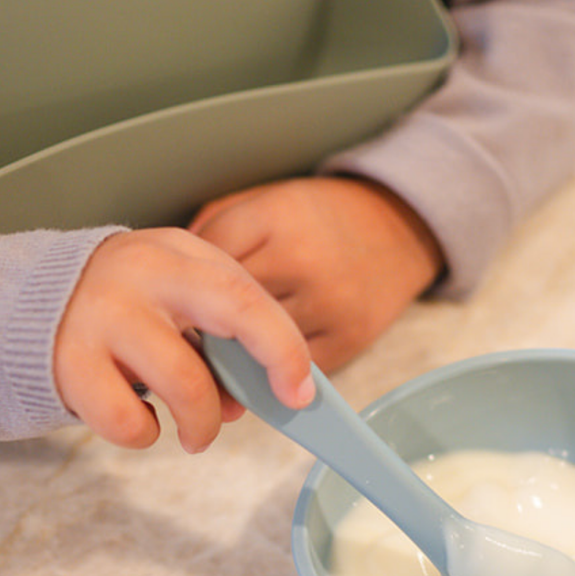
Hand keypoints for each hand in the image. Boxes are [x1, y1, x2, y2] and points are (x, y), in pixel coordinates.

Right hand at [52, 227, 312, 451]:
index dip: (284, 347)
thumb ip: (217, 339)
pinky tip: (138, 420)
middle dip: (269, 363)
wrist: (15, 310)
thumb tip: (265, 395)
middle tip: (270, 407)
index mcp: (177, 254)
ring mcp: (104, 316)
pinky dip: (143, 434)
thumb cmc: (114, 316)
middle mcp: (143, 273)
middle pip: (234, 312)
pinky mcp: (69, 364)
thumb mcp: (168, 305)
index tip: (300, 391)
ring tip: (193, 433)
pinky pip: (130, 422)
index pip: (248, 295)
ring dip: (201, 424)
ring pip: (186, 385)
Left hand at [189, 176, 444, 372]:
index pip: (208, 265)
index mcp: (276, 218)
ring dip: (237, 361)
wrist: (399, 229)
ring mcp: (329, 304)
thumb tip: (175, 282)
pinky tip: (265, 365)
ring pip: (259, 349)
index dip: (187, 287)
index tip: (180, 299)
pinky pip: (294, 370)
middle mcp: (303, 261)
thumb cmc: (321, 219)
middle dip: (205, 330)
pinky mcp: (348, 337)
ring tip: (224, 358)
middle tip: (189, 341)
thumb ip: (217, 230)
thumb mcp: (267, 201)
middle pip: (229, 314)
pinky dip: (275, 374)